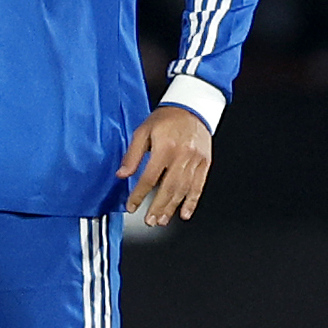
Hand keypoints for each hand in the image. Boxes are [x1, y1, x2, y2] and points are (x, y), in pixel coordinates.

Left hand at [118, 106, 213, 227]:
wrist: (192, 107)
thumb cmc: (167, 118)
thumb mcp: (143, 131)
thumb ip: (133, 155)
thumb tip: (122, 174)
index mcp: (165, 148)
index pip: (149, 178)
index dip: (139, 195)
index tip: (132, 206)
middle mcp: (182, 156)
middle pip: (168, 188)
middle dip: (157, 207)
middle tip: (149, 221)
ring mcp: (195, 160)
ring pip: (183, 190)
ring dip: (172, 208)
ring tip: (162, 220)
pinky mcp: (205, 163)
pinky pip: (198, 186)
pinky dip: (192, 202)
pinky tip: (185, 213)